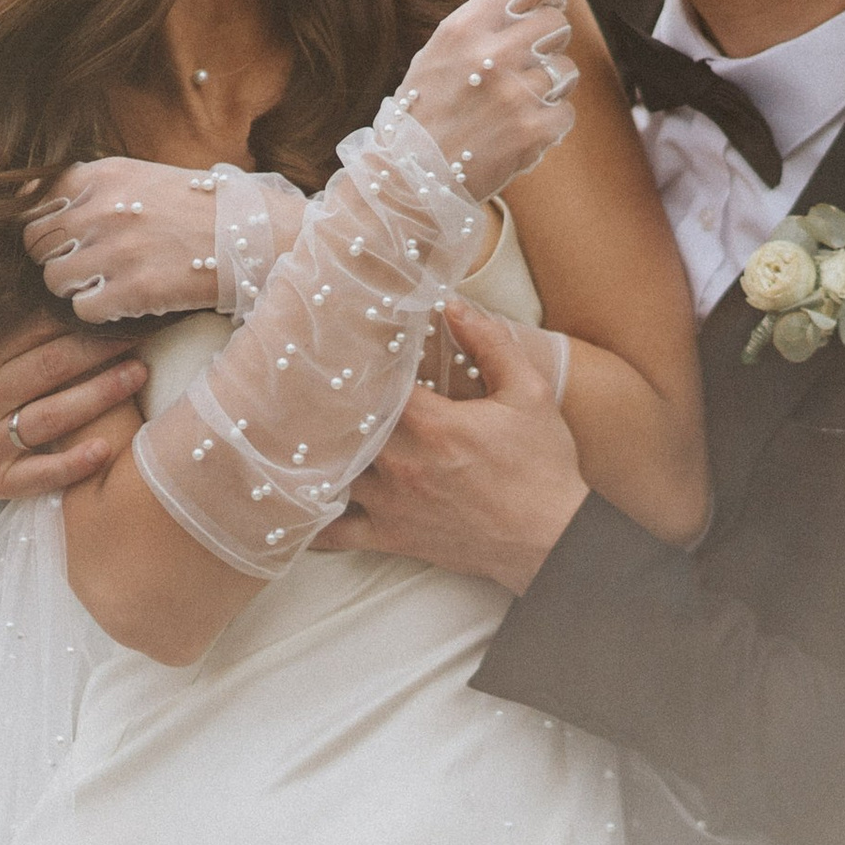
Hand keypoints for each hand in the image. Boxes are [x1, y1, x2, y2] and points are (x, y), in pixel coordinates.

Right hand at [0, 308, 148, 500]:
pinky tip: (105, 449)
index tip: (112, 302)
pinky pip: (38, 474)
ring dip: (98, 395)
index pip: (29, 331)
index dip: (74, 316)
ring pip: (49, 417)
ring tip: (138, 374)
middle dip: (97, 348)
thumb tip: (38, 262)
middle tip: (138, 331)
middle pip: (46, 368)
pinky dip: (71, 464)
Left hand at [26, 160, 220, 323]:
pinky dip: (99, 310)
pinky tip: (125, 300)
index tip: (63, 237)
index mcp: (104, 174)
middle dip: (54, 256)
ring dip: (75, 286)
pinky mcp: (135, 290)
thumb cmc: (196, 206)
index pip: (35, 201)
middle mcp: (104, 208)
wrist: (255, 234)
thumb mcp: (141, 177)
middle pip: (36, 242)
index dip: (45, 224)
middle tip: (86, 264)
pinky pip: (82, 309)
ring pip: (54, 279)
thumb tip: (29, 203)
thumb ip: (91, 187)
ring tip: (108, 282)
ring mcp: (118, 250)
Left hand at [315, 298, 585, 593]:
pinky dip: (311, 519)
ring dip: (311, 452)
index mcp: (431, 423)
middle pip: (339, 425)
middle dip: (322, 403)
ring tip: (291, 430)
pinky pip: (335, 533)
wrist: (554, 539)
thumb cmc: (543, 466)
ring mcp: (392, 503)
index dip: (351, 361)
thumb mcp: (528, 393)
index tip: (339, 344)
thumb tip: (453, 304)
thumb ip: (490, 344)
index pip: (372, 382)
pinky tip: (294, 501)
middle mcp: (401, 463)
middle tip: (299, 381)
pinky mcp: (392, 536)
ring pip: (329, 473)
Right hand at [393, 0, 577, 200]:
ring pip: (564, 72)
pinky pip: (566, 114)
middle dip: (549, 43)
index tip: (550, 2)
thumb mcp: (442, 49)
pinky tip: (517, 134)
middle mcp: (489, 55)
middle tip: (525, 66)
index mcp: (463, 29)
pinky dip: (547, 126)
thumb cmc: (425, 109)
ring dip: (547, 89)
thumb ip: (486, 5)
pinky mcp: (531, 132)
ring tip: (513, 108)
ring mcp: (513, 95)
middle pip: (557, 24)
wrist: (409, 180)